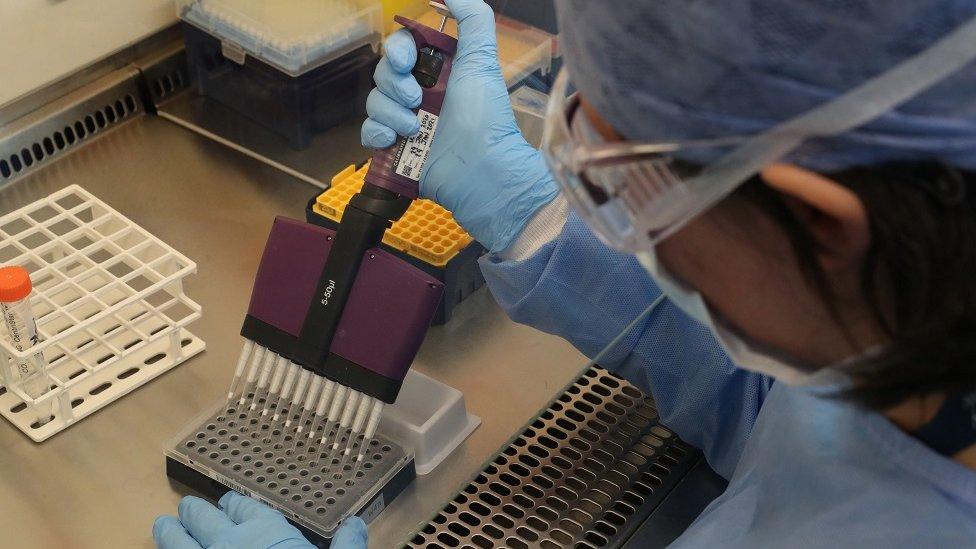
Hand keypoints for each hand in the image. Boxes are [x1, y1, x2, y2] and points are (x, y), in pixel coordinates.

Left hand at [153, 492, 367, 548]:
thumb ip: (346, 546)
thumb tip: (356, 526)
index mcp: (267, 532)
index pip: (244, 508)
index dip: (234, 505)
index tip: (228, 504)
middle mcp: (229, 543)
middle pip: (203, 519)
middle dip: (194, 513)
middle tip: (186, 510)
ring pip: (178, 542)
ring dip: (169, 534)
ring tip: (162, 526)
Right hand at [361, 0, 558, 252]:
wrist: (483, 170)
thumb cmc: (486, 117)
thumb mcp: (482, 59)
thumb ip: (473, 18)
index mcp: (438, 72)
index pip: (402, 48)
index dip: (398, 51)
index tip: (407, 62)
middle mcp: (421, 95)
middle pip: (383, 73)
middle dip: (394, 83)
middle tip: (416, 99)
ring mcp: (406, 123)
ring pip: (374, 103)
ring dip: (390, 112)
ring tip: (416, 128)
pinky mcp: (396, 150)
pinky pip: (368, 133)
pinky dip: (377, 134)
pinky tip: (395, 140)